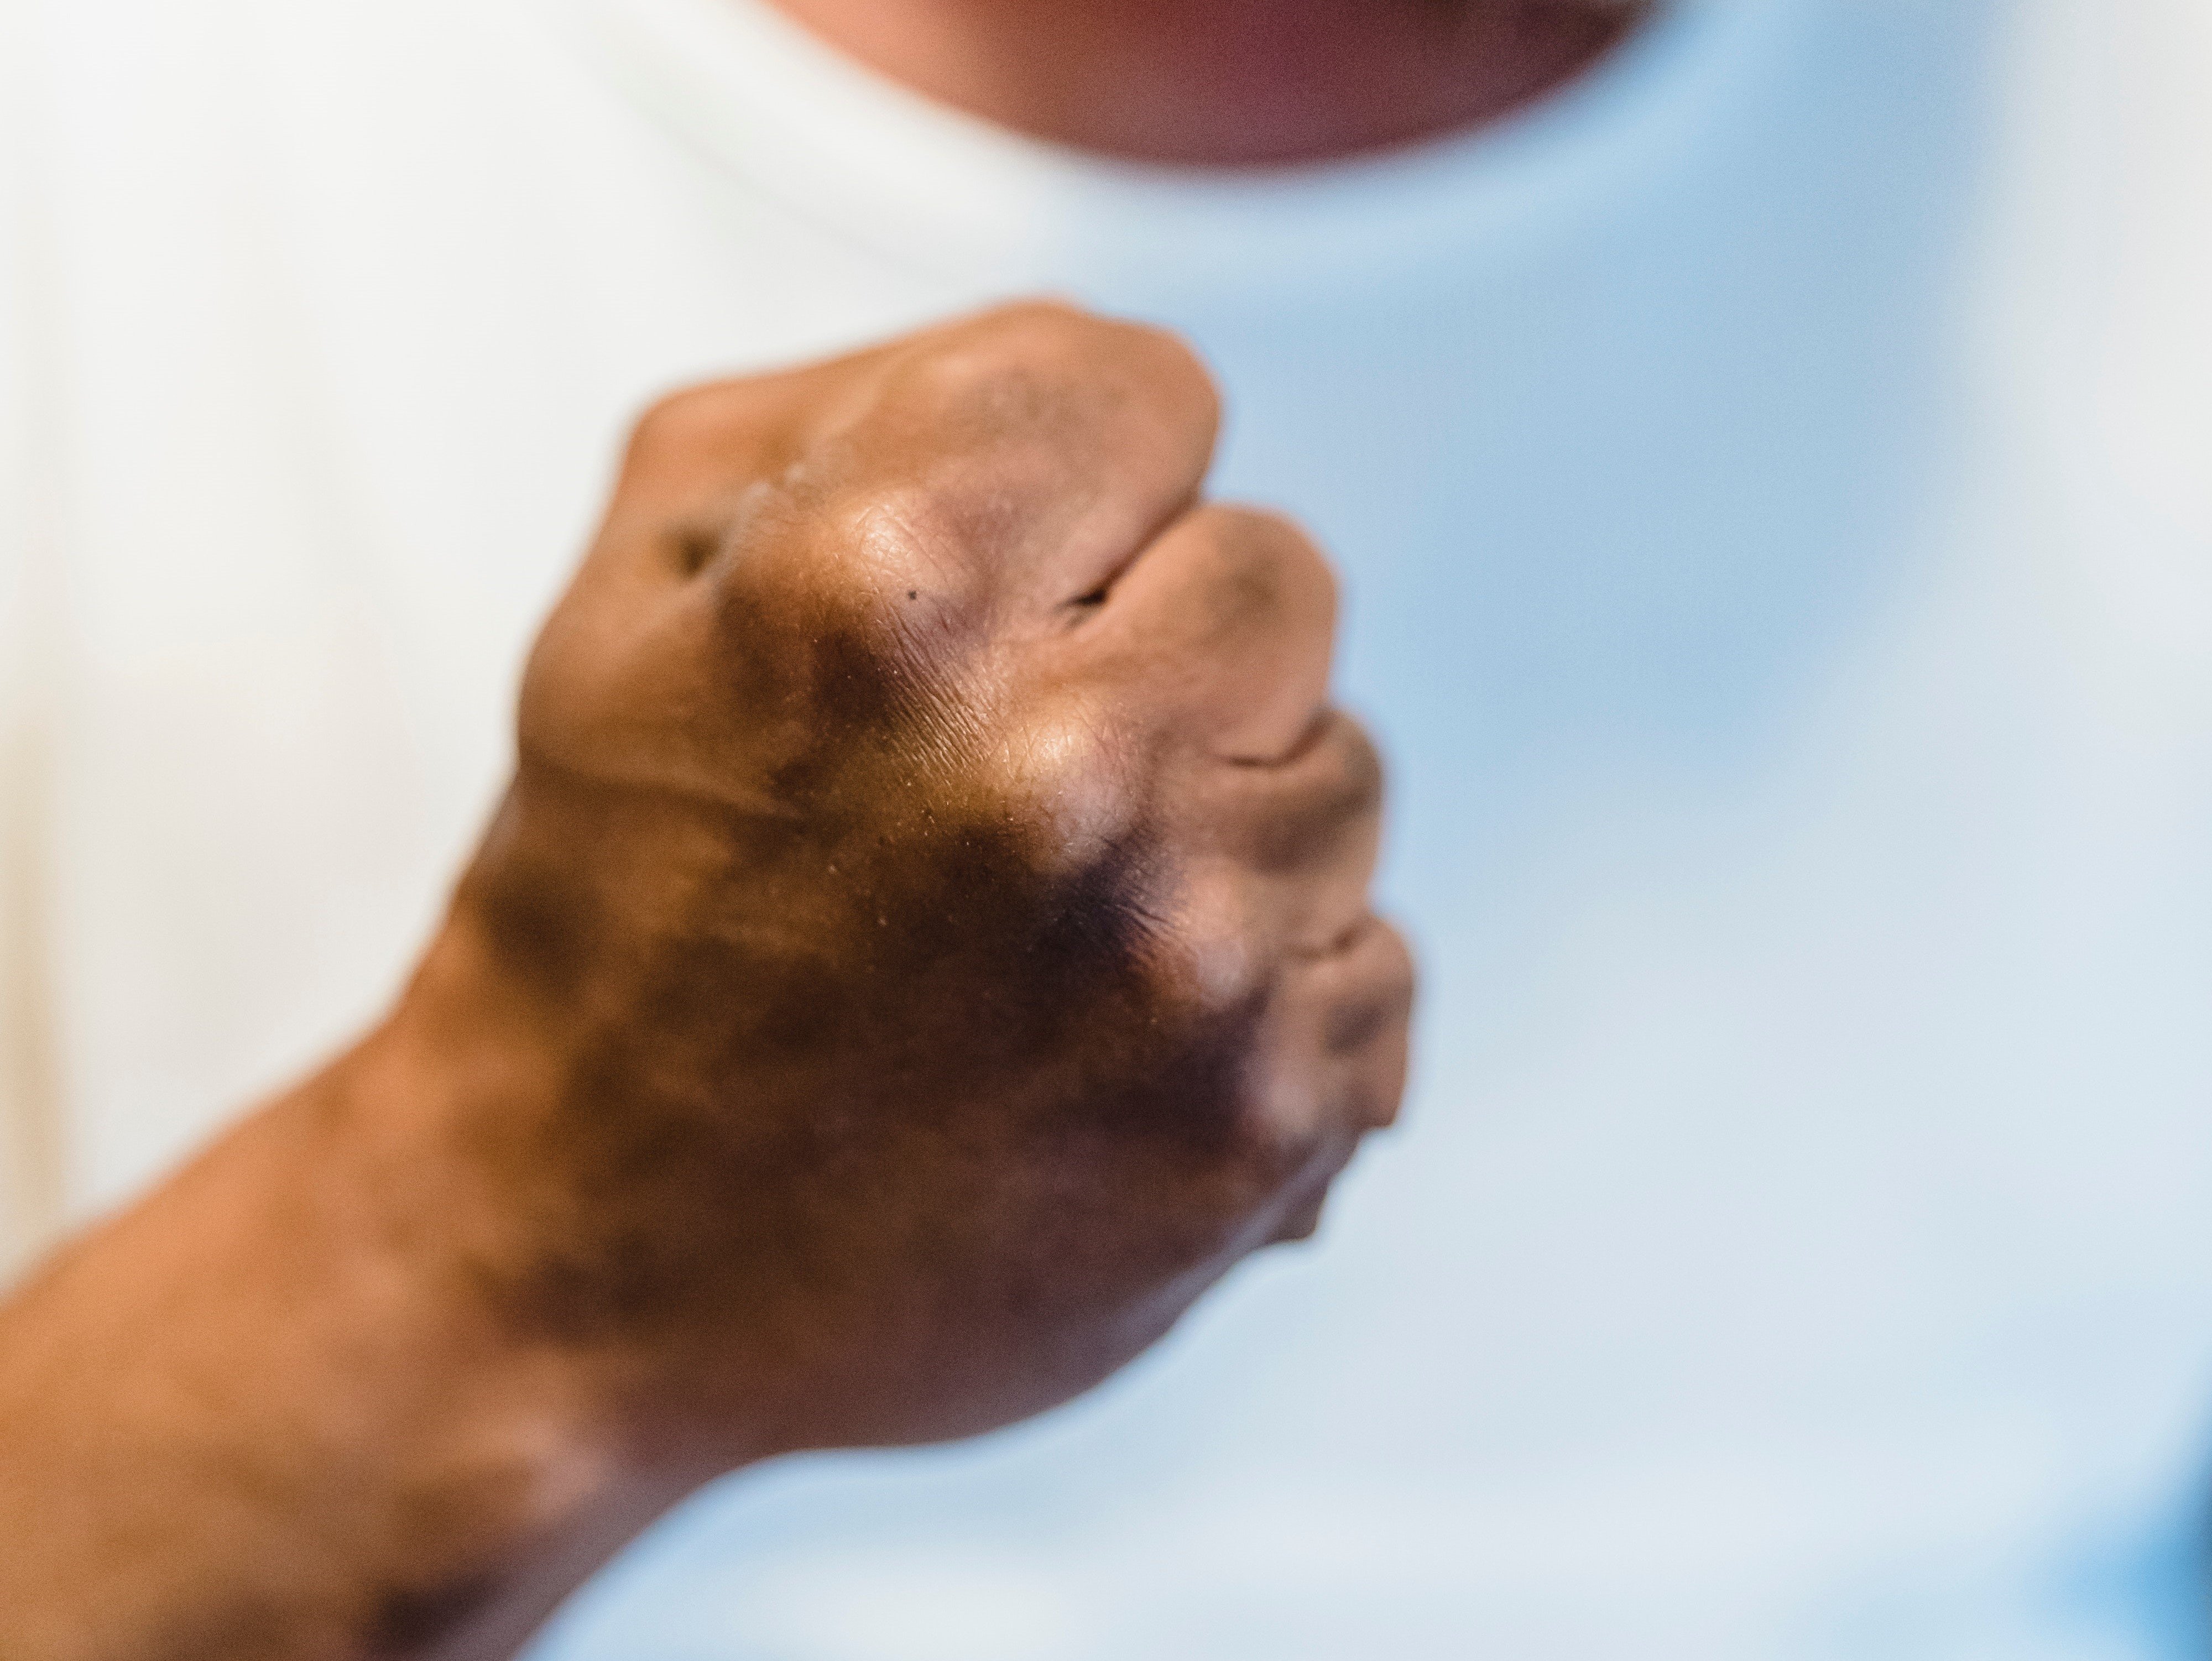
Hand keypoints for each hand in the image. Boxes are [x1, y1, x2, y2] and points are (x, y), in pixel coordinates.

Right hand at [426, 301, 1413, 1453]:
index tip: (1009, 579)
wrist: (583, 1258)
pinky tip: (1108, 1049)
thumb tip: (1115, 401)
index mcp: (886, 589)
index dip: (1074, 480)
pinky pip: (1372, 965)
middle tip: (1011, 778)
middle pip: (1277, 573)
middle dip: (1156, 648)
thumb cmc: (612, 900)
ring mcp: (1181, 958)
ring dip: (1218, 831)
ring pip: (1341, 774)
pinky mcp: (1260, 1122)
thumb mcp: (641, 585)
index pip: (1149, 390)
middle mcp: (1058, 765)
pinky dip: (1265, 999)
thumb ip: (872, 406)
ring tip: (1045, 934)